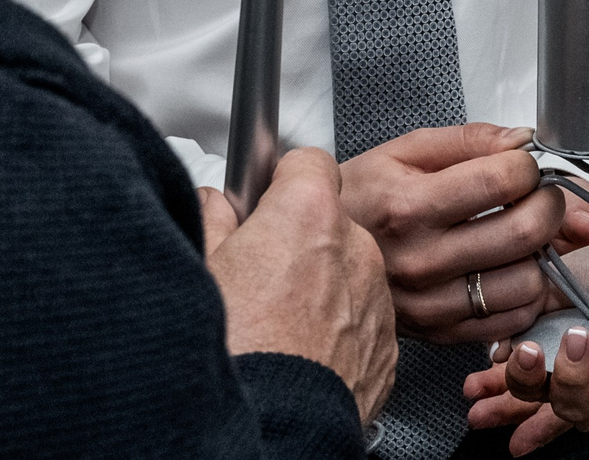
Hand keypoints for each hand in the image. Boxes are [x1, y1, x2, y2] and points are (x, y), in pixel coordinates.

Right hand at [201, 149, 395, 426]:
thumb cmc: (237, 353)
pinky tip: (300, 350)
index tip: (266, 197)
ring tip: (277, 323)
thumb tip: (214, 204)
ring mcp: (376, 298)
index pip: (309, 161)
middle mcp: (355, 247)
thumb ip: (213, 219)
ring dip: (322, 287)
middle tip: (259, 274)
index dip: (283, 179)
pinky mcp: (387, 346)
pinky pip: (361, 320)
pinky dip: (338, 330)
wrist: (271, 427)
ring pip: (350, 272)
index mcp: (308, 214)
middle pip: (329, 222)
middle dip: (301, 240)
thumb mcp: (201, 268)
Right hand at [341, 123, 588, 344]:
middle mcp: (421, 259)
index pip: (502, 180)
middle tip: (539, 195)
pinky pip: (513, 319)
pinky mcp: (441, 333)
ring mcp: (432, 303)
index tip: (524, 165)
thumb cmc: (361, 198)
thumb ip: (467, 140)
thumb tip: (522, 140)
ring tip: (524, 234)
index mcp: (409, 206)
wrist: (317, 255)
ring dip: (542, 253)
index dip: (528, 166)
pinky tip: (512, 268)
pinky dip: (528, 293)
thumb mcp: (401, 151)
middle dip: (549, 204)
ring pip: (528, 282)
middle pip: (525, 231)